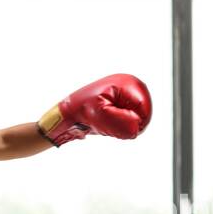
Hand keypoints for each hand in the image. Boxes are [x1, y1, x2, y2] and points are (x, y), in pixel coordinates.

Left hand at [37, 74, 151, 146]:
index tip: (114, 123)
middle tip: (107, 121)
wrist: (67, 113)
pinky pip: (129, 122)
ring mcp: (128, 95)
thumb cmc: (80, 109)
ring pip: (136, 121)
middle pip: (142, 116)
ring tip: (105, 120)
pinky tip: (106, 121)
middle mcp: (132, 86)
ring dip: (122, 125)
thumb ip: (120, 122)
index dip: (133, 124)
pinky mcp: (123, 103)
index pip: (145, 112)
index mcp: (129, 83)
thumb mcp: (100, 115)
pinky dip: (118, 125)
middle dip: (127, 124)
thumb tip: (136, 130)